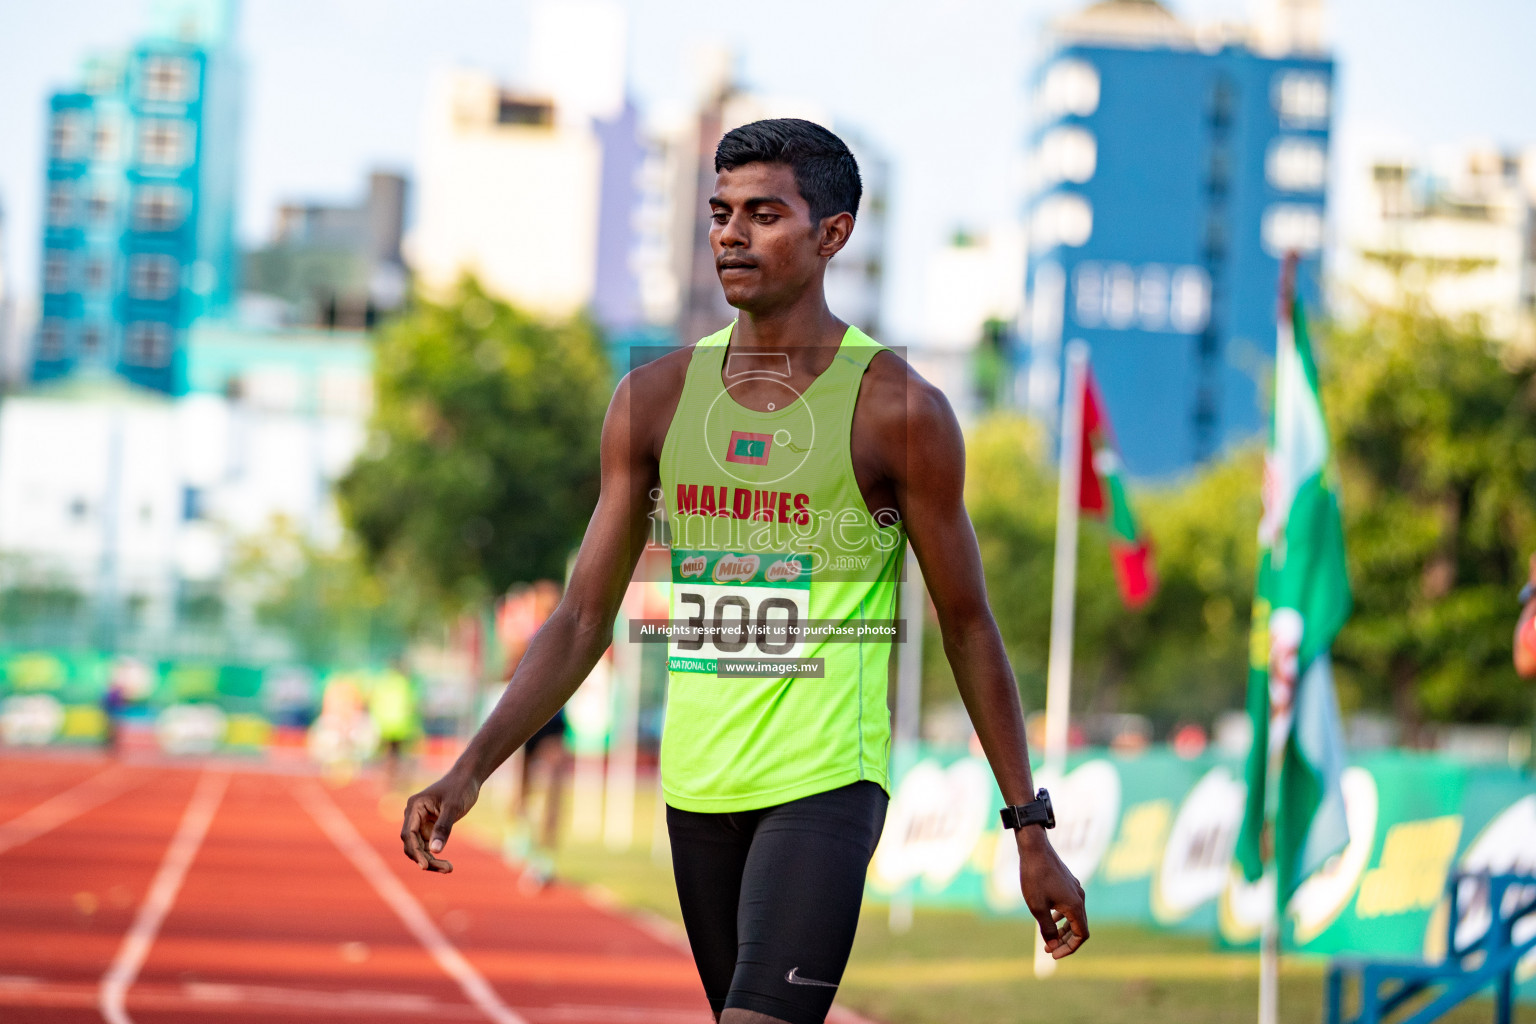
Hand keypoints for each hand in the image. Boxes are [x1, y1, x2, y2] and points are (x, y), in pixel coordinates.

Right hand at [400, 770, 480, 872]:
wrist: (468, 778)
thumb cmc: (460, 788)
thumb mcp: (453, 807)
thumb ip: (443, 828)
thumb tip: (435, 851)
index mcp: (414, 807)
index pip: (409, 834)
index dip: (415, 852)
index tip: (425, 866)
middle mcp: (413, 816)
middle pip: (412, 845)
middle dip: (425, 859)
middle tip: (446, 869)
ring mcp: (420, 822)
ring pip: (419, 848)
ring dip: (430, 861)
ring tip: (449, 869)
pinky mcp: (428, 828)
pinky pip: (427, 846)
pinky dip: (434, 856)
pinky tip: (446, 865)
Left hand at [1016, 826, 1088, 958]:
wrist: (1035, 848)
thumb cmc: (1034, 877)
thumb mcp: (1037, 907)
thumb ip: (1047, 928)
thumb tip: (1052, 945)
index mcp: (1075, 906)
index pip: (1080, 935)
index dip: (1068, 948)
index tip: (1053, 954)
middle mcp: (1079, 898)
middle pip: (1079, 927)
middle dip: (1065, 941)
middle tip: (1049, 949)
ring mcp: (1075, 889)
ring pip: (1075, 916)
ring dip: (1064, 929)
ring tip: (1049, 937)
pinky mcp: (1069, 883)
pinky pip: (1070, 906)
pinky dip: (1063, 916)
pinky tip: (1050, 917)